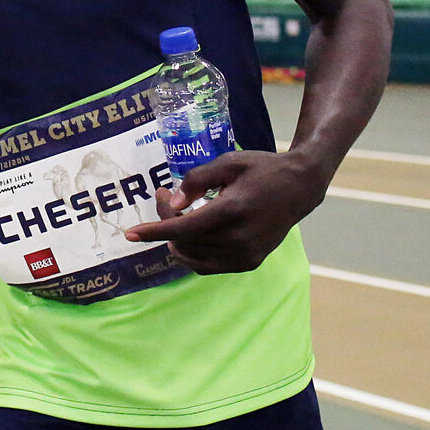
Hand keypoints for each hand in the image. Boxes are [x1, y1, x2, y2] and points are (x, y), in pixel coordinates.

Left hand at [124, 151, 326, 274]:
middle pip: (184, 239)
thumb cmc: (261, 170)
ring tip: (181, 214)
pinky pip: (207, 266)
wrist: (299, 188)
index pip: (183, 227)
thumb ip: (196, 180)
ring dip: (177, 239)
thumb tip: (173, 201)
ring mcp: (245, 255)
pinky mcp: (248, 264)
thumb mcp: (228, 163)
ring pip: (192, 258)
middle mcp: (238, 238)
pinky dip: (193, 253)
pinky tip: (193, 233)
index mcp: (232, 211)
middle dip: (166, 221)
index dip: (154, 230)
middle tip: (167, 197)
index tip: (129, 234)